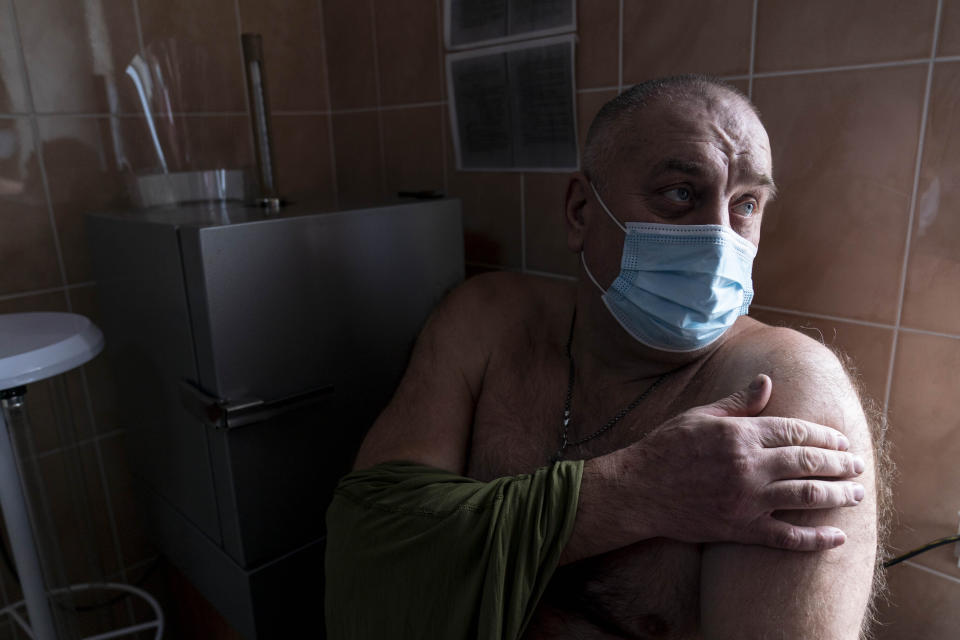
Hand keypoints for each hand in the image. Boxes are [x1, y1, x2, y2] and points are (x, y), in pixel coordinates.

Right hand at [620, 374, 863, 550]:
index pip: (796, 431)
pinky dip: (815, 539)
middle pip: (809, 462)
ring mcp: (747, 500)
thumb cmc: (667, 447)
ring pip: (806, 497)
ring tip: (856, 494)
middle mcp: (749, 466)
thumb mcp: (701, 415)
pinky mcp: (741, 528)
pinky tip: (836, 536)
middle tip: (858, 466)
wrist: (639, 489)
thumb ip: (739, 402)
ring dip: (838, 495)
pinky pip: (787, 537)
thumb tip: (768, 382)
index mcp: (740, 434)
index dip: (825, 436)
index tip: (842, 441)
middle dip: (840, 464)